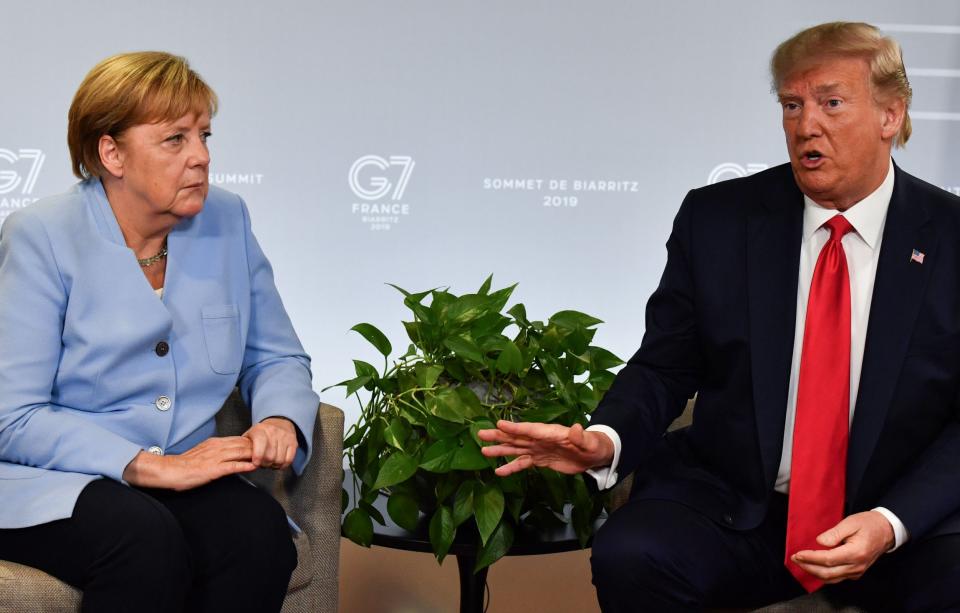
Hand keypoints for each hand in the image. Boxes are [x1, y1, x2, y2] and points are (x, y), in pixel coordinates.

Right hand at [122, 436, 255, 489]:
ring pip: (240, 453)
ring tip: (267, 459)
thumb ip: (216, 452)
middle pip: (243, 445)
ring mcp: (215, 458)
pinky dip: (244, 466)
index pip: (239, 440)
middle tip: (271, 452)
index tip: (264, 446)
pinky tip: (253, 467)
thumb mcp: (203, 453)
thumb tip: (229, 454)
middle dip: (259, 448)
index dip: (253, 444)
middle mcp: (217, 448)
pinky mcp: (212, 470)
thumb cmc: (184, 465)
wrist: (169, 471)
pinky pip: (231, 466)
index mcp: (215, 443)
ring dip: (255, 456)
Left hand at [243, 416, 297, 468]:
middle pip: (270, 457)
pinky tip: (278, 462)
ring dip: (274, 465)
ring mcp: (285, 437)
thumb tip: (241, 460)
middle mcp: (273, 433)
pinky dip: (283, 465)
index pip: (259, 451)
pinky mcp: (294, 442)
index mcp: (259, 431)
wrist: (279, 421)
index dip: (257, 460)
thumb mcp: (249, 435)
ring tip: (270, 462)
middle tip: (263, 463)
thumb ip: (244, 447)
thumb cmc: (261, 432)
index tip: (255, 463)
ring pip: (280, 460)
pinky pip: (289, 460)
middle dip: (265, 464)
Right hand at [477, 420, 614, 476]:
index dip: (515, 428)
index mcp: (550, 433)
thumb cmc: (593, 445)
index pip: (530, 430)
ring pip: (516, 449)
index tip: (499, 424)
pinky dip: (511, 467)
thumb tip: (576, 428)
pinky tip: (498, 472)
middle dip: (499, 436)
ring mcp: (538, 450)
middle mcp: (541, 440)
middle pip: (517, 437)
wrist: (594, 455)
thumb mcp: (589, 442)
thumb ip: (581, 437)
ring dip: (500, 450)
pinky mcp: (540, 460)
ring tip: (483, 451)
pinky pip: (523, 463)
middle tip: (481, 433)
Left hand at [790, 511, 895, 583]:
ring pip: (831, 578)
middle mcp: (856, 566)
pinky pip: (837, 578)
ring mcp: (857, 571)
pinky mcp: (856, 572)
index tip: (797, 554)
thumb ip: (834, 533)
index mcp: (856, 553)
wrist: (886, 531)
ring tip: (801, 563)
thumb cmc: (868, 524)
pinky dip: (823, 574)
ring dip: (814, 572)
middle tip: (795, 559)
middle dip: (808, 567)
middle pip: (827, 573)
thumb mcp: (851, 522)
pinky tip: (814, 567)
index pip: (828, 559)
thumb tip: (819, 542)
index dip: (810, 558)